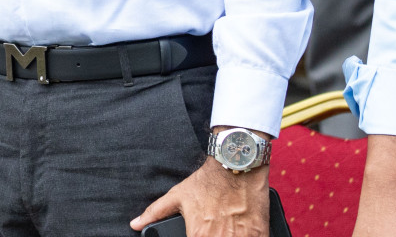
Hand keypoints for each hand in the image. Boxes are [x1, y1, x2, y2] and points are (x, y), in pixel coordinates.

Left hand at [132, 159, 271, 236]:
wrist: (237, 165)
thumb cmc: (208, 181)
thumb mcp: (178, 195)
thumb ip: (155, 212)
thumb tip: (135, 224)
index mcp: (198, 236)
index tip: (196, 235)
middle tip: (215, 230)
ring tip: (226, 230)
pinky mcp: (259, 235)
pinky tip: (241, 232)